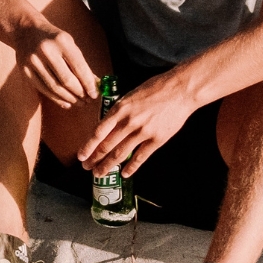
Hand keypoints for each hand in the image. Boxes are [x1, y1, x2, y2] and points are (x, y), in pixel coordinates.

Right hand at [11, 19, 99, 108]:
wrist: (25, 30)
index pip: (79, 67)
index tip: (95, 94)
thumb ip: (80, 63)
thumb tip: (95, 84)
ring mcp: (33, 61)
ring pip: (54, 87)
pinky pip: (43, 89)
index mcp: (61, 41)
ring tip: (79, 103)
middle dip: (80, 93)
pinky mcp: (25, 70)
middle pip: (66, 80)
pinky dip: (56, 99)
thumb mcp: (68, 44)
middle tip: (88, 100)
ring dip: (69, 98)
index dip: (88, 83)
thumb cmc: (52, 38)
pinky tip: (66, 103)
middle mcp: (46, 50)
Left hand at [77, 69, 195, 175]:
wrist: (181, 90)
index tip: (81, 156)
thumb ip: (118, 111)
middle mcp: (129, 122)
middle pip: (107, 145)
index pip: (98, 132)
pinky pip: (141, 156)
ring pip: (121, 153)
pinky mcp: (157, 139)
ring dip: (108, 165)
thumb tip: (106, 125)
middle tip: (86, 167)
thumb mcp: (130, 95)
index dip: (88, 146)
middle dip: (94, 159)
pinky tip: (124, 174)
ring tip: (99, 173)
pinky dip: (131, 167)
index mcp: (120, 109)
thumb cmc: (155, 88)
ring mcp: (143, 132)